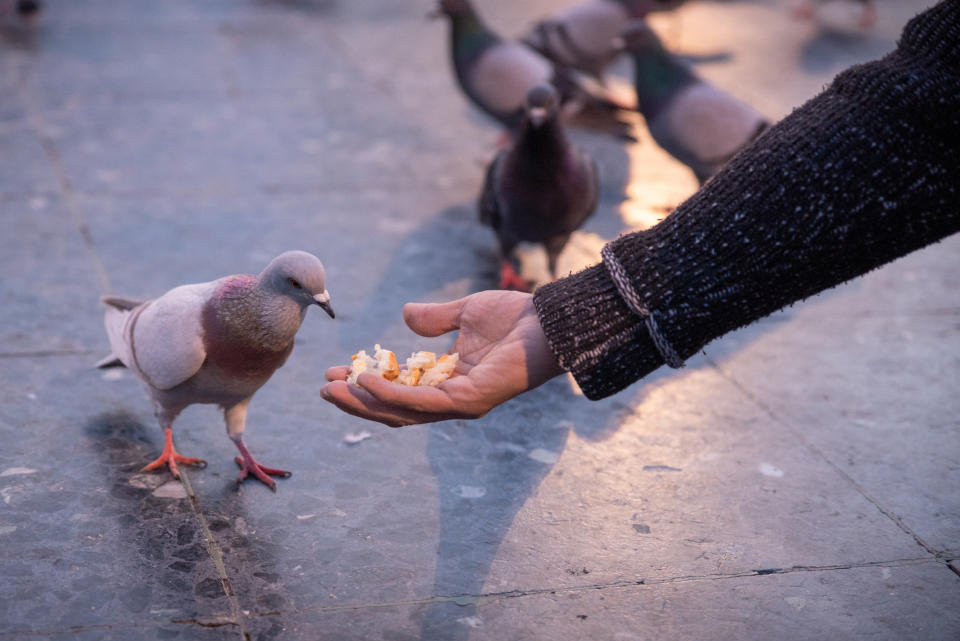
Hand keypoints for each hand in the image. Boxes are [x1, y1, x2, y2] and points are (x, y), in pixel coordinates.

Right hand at [320, 290, 563, 426]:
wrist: (549, 320)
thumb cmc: (517, 318)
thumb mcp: (466, 312)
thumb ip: (436, 319)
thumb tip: (406, 315)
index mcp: (449, 381)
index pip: (400, 390)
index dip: (367, 383)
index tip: (337, 370)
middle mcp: (452, 399)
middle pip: (394, 409)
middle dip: (356, 400)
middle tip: (324, 387)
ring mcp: (460, 404)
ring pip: (401, 411)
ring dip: (363, 401)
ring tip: (333, 387)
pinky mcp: (469, 401)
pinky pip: (420, 402)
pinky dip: (389, 394)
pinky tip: (364, 379)